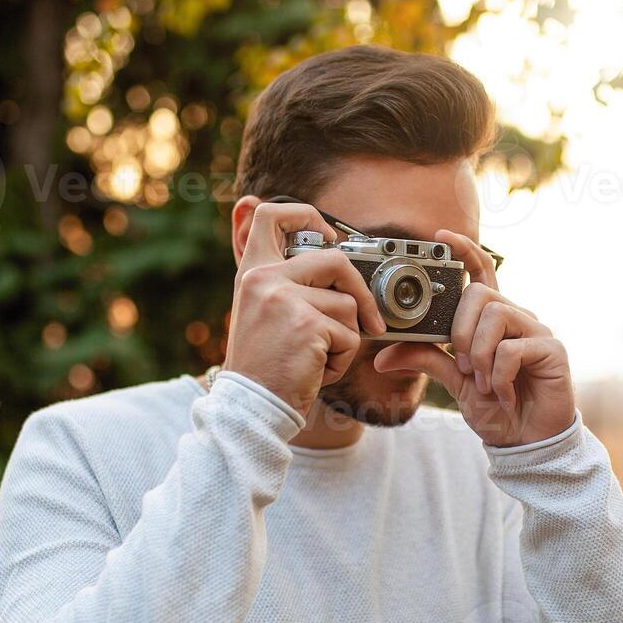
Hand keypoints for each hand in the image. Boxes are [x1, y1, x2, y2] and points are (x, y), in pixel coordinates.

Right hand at [224, 200, 385, 413]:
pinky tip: (317, 371)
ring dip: (346, 338)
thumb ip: (290, 286)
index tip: (330, 236)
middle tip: (371, 323)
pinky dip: (342, 360)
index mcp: (252, 272)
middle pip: (335, 259)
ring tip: (318, 358)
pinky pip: (349, 336)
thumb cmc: (265, 367)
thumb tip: (339, 269)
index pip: (270, 214)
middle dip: (362, 292)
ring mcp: (284, 299)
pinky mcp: (307, 324)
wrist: (250, 407)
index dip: (306, 215)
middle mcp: (264, 278)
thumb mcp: (264, 314)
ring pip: (348, 304)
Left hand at [372, 230, 574, 447]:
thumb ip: (425, 360)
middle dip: (461, 331)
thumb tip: (382, 356)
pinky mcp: (552, 349)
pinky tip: (503, 394)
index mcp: (493, 320)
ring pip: (496, 315)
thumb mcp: (453, 381)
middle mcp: (517, 317)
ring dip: (480, 355)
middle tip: (463, 366)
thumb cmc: (496, 409)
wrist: (526, 442)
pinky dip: (498, 376)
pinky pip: (512, 348)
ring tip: (484, 383)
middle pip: (481, 294)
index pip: (481, 271)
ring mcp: (537, 330)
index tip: (442, 235)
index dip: (464, 250)